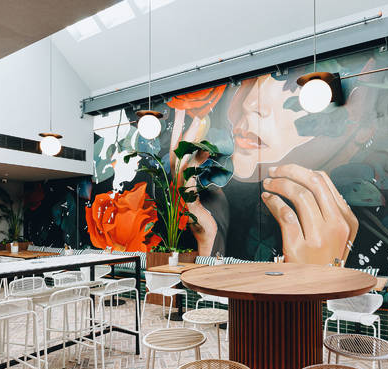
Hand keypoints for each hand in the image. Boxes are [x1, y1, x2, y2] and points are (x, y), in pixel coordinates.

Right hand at [169, 110, 217, 255]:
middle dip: (181, 130)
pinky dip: (198, 162)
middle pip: (176, 151)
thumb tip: (211, 153)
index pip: (178, 151)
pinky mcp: (187, 200)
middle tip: (187, 112)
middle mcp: (177, 184)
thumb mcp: (209, 187)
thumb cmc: (211, 214)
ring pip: (182, 160)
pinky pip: (190, 176)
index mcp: (181, 179)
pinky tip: (207, 150)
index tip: (182, 114)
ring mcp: (180, 192)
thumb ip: (207, 171)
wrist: (210, 237)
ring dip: (190, 141)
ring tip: (199, 124)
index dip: (179, 132)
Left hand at [261, 164, 357, 264]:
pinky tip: (267, 199)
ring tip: (268, 185)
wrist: (318, 291)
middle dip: (290, 172)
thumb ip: (327, 211)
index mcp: (348, 219)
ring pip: (299, 195)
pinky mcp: (301, 247)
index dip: (302, 170)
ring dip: (279, 185)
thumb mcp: (337, 236)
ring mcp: (320, 237)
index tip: (287, 170)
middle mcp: (337, 226)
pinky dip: (273, 202)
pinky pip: (286, 214)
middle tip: (274, 172)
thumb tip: (305, 182)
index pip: (325, 181)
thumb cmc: (324, 262)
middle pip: (313, 183)